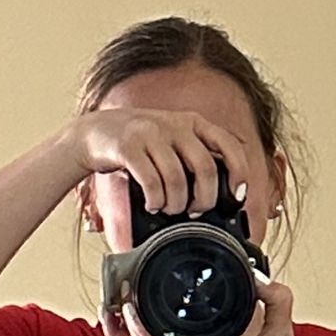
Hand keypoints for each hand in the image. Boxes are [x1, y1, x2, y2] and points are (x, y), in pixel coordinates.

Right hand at [69, 105, 247, 215]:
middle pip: (206, 167)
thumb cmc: (141, 145)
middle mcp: (175, 125)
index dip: (239, 171)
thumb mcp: (173, 143)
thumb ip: (195, 158)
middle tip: (194, 212)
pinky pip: (151, 181)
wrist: (95, 132)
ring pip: (178, 178)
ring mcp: (151, 133)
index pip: (229, 143)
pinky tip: (152, 205)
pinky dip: (155, 201)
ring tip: (168, 209)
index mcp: (192, 123)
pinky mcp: (128, 145)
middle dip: (204, 199)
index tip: (237, 194)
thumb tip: (222, 193)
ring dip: (176, 204)